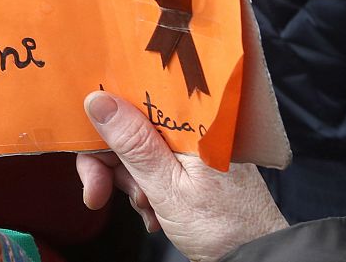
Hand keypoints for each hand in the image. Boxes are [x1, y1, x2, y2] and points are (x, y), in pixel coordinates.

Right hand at [77, 91, 287, 261]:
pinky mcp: (190, 164)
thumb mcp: (167, 186)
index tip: (87, 151)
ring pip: (137, 150)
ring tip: (146, 208)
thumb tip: (99, 101)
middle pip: (129, 127)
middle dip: (110, 164)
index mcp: (190, 120)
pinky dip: (145, 189)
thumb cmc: (223, 226)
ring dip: (129, 182)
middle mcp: (190, 127)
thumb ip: (132, 143)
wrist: (258, 258)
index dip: (103, 123)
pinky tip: (154, 211)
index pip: (133, 101)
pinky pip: (153, 166)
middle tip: (97, 194)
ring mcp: (190, 146)